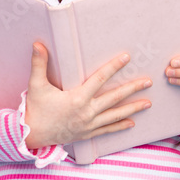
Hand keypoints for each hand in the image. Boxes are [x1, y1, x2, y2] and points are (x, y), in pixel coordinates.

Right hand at [23, 42, 152, 149]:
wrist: (31, 135)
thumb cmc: (35, 109)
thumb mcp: (36, 85)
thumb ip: (38, 64)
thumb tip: (37, 44)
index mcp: (77, 98)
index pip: (100, 79)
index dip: (114, 67)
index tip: (127, 58)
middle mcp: (87, 112)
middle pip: (115, 98)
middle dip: (133, 89)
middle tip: (148, 82)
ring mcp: (89, 124)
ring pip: (115, 115)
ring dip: (133, 108)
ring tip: (148, 103)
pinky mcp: (87, 134)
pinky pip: (108, 130)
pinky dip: (120, 126)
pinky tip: (133, 123)